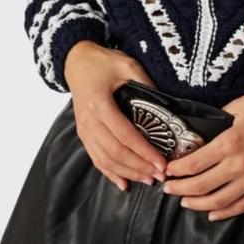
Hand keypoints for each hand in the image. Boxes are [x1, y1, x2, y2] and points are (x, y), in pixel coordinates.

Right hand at [64, 41, 167, 191]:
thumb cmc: (102, 62)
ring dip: (127, 173)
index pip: (125, 135)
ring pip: (105, 160)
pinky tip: (124, 183)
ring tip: (148, 179)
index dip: (144, 152)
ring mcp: (84, 130)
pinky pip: (96, 159)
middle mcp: (89, 121)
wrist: (76, 61)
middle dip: (140, 167)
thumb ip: (146, 83)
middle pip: (116, 152)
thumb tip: (166, 103)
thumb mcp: (127, 65)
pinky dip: (110, 173)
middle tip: (160, 175)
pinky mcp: (83, 133)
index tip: (162, 163)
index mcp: (100, 104)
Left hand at [162, 94, 243, 220]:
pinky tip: (212, 213)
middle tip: (168, 188)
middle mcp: (239, 166)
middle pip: (201, 186)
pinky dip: (223, 213)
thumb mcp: (243, 104)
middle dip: (179, 189)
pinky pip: (240, 207)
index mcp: (230, 143)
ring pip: (218, 201)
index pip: (194, 163)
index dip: (176, 170)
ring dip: (197, 204)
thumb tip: (205, 127)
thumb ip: (221, 117)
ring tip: (185, 201)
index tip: (167, 169)